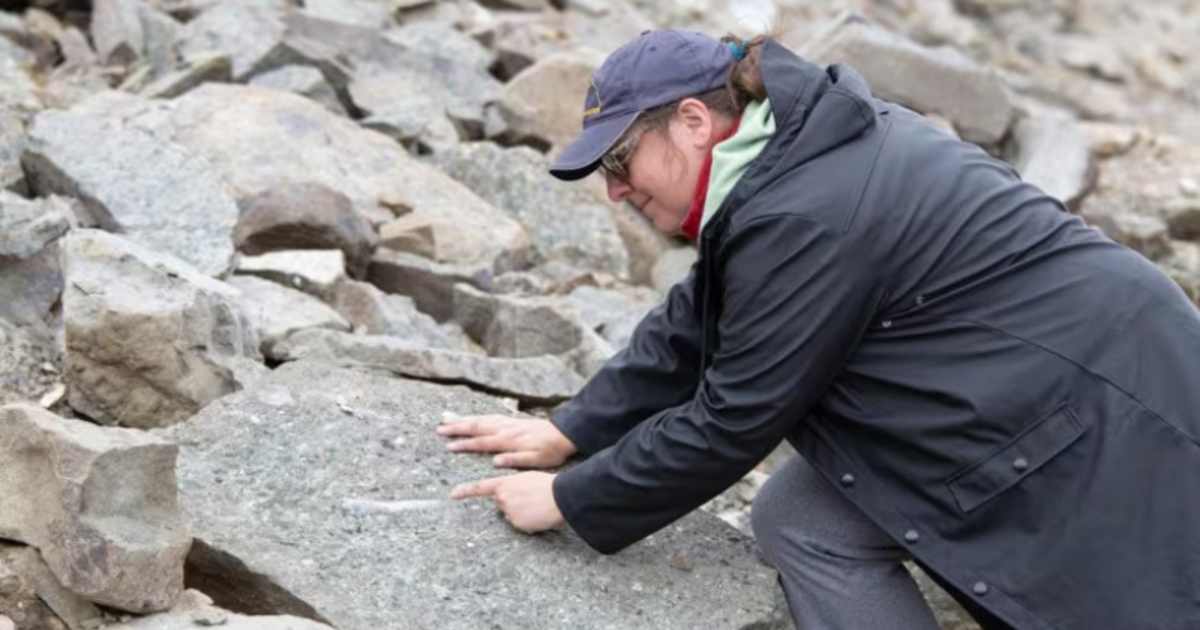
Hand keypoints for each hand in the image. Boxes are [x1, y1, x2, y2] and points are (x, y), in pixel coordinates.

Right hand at [437, 413, 576, 468]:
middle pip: (476, 427)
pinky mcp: (511, 420)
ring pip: (480, 419)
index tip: (449, 446)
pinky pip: (489, 416)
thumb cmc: (550, 451)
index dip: (465, 444)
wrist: (563, 434)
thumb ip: (515, 460)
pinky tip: (470, 417)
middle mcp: (505, 429)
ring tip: (446, 419)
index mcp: (508, 440)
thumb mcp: (536, 460)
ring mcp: (507, 423)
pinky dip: (476, 416)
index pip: (481, 442)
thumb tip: (495, 461)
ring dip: (463, 420)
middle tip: (439, 429)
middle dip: (456, 428)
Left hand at [450, 472, 563, 532]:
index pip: (480, 487)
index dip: (465, 491)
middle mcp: (503, 498)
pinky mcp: (517, 523)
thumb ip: (512, 486)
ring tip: (537, 507)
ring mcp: (509, 511)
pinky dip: (529, 523)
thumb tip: (507, 497)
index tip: (452, 495)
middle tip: (529, 499)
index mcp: (505, 483)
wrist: (560, 496)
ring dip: (521, 513)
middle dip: (511, 502)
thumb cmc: (548, 485)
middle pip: (501, 503)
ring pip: (511, 515)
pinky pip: (521, 525)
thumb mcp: (527, 479)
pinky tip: (539, 516)